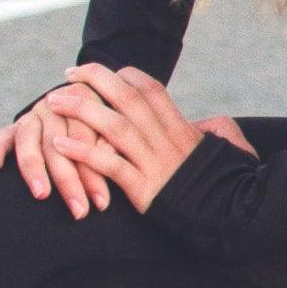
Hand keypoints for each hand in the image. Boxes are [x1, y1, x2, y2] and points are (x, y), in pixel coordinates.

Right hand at [0, 82, 114, 217]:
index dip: (95, 173)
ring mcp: (35, 114)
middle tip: (79, 210)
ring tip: (41, 195)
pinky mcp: (16, 124)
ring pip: (30, 141)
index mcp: (86, 103)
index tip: (102, 203)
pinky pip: (3, 136)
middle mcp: (58, 107)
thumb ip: (110, 144)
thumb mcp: (114, 133)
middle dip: (69, 180)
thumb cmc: (110, 129)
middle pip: (59, 144)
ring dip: (34, 169)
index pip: (88, 142)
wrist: (87, 105)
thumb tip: (113, 159)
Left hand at [34, 64, 244, 213]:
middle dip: (95, 80)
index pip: (150, 89)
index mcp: (182, 128)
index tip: (103, 74)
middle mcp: (165, 139)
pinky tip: (59, 145)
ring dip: (80, 110)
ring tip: (53, 102)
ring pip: (113, 126)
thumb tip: (202, 123)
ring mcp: (153, 162)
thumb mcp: (230, 145)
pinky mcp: (143, 187)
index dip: (124, 76)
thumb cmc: (230, 180)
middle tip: (69, 74)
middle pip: (126, 98)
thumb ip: (213, 129)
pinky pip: (108, 164)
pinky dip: (82, 153)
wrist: (233, 214)